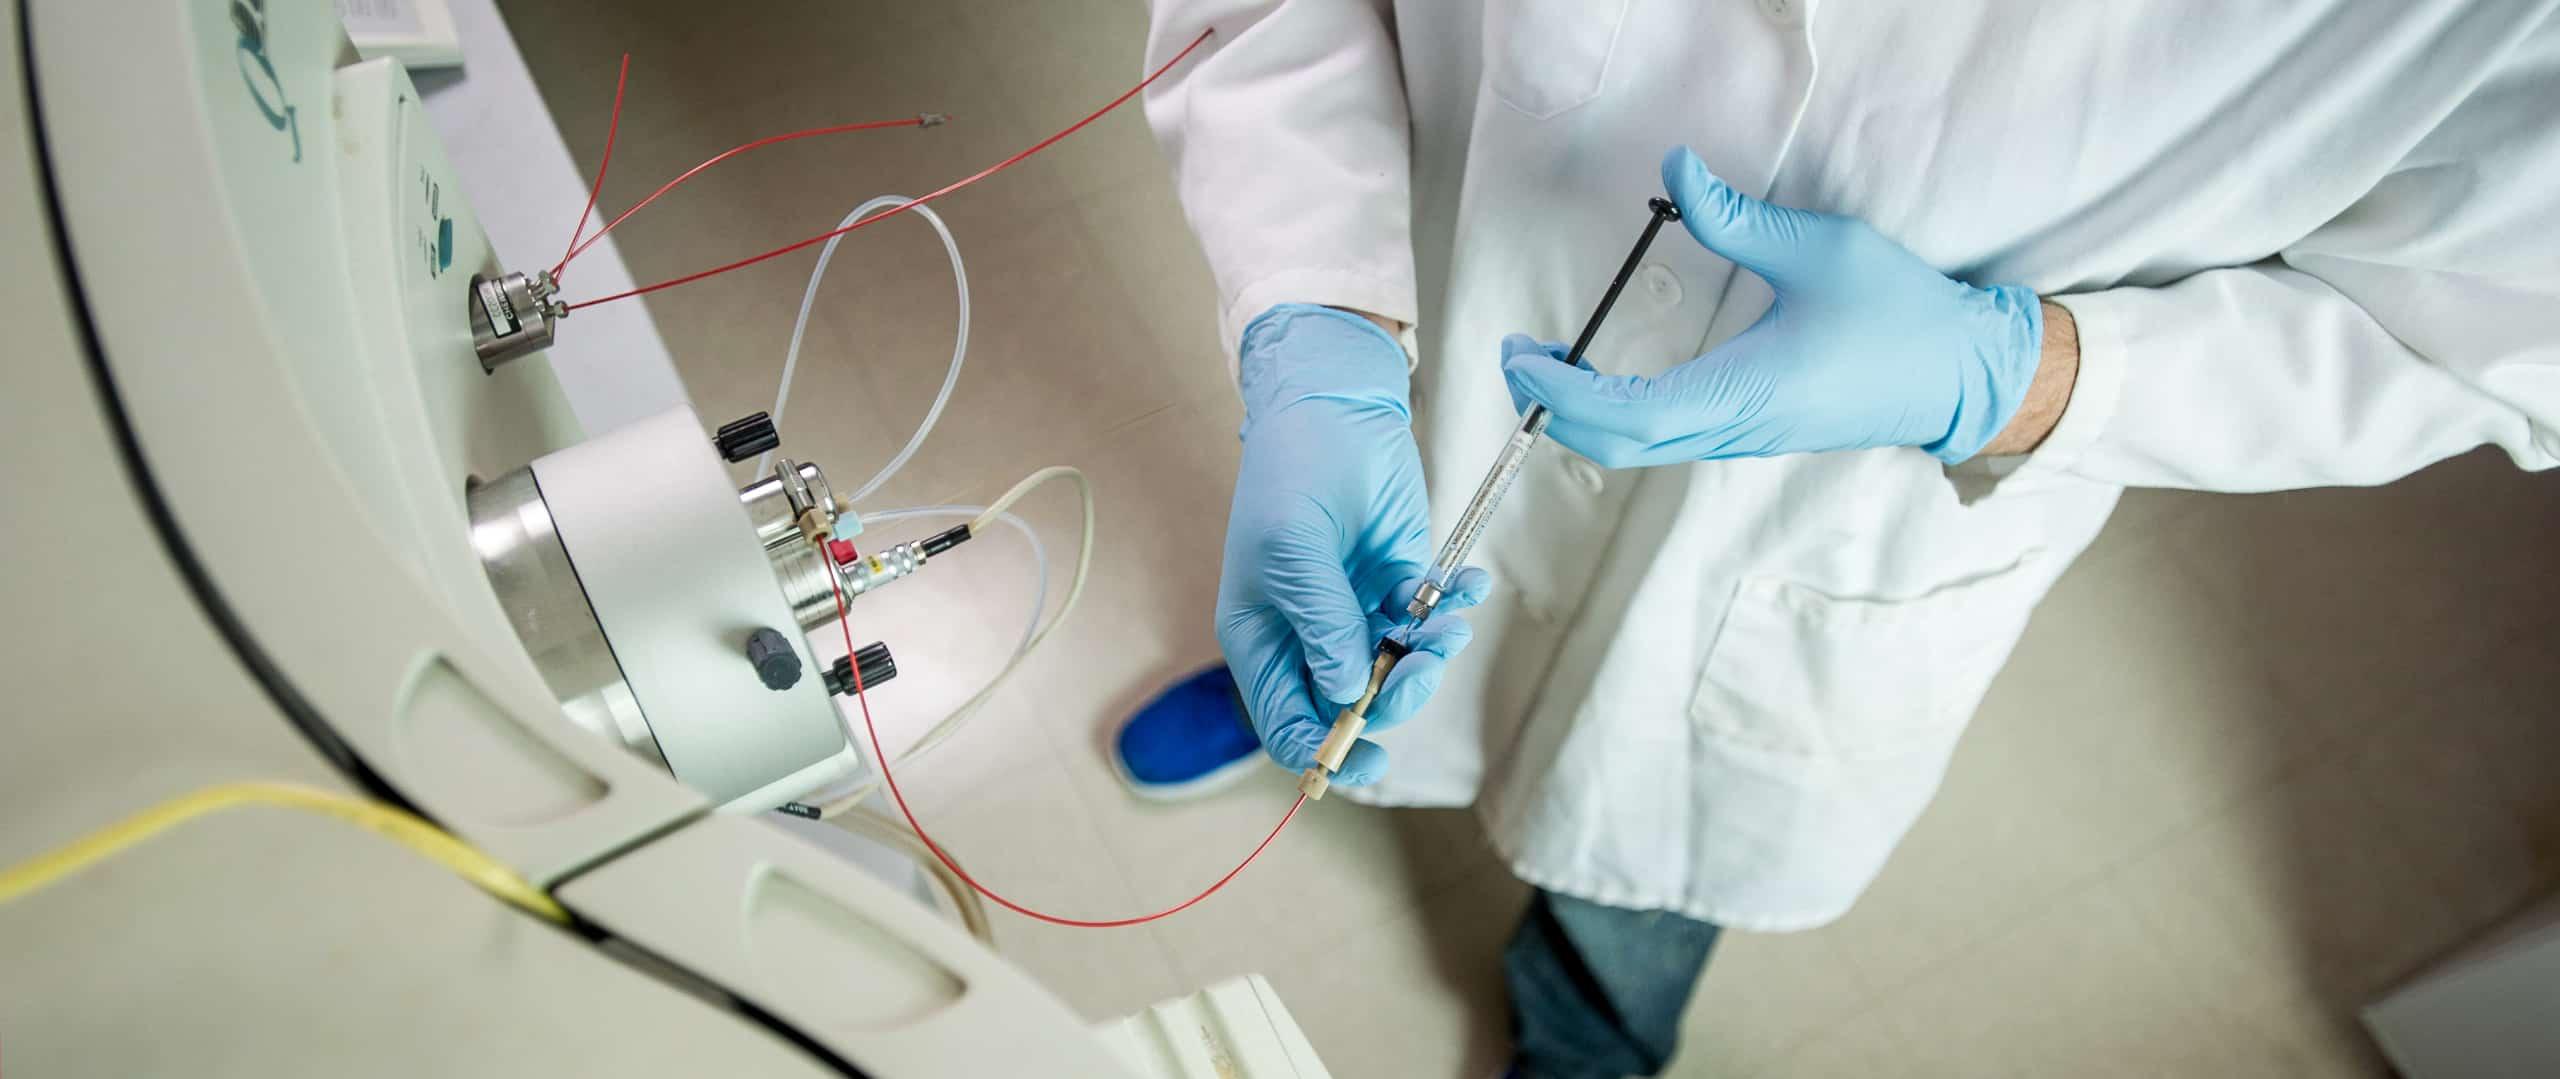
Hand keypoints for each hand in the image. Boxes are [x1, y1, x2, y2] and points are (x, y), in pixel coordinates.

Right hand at [1219, 304, 1490, 786]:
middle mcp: (1307, 635)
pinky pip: (1428, 621)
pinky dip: (1453, 611)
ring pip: (1398, 669)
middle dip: (1393, 696)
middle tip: (1421, 662)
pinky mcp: (1397, 581)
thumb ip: (1322, 625)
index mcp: (1262, 639)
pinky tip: (1467, 585)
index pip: (1287, 724)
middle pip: (1353, 705)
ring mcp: (1355, 611)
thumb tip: (1349, 694)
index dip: (1325, 750)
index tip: (1370, 756)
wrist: (1335, 403)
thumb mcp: (1294, 551)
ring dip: (1430, 654)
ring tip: (1449, 620)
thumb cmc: (1293, 472)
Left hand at [1501, 146, 2045, 465]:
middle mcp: (1734, 429)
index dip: (1560, 392)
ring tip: (1542, 363)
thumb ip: (1737, 218)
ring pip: (1636, 449)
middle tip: (1513, 356)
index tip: (1521, 354)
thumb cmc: (1898, 313)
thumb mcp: (1819, 249)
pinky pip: (1662, 440)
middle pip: (1615, 445)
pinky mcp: (1748, 433)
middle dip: (1551, 407)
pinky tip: (1596, 380)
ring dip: (1579, 414)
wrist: (1958, 373)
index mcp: (1743, 393)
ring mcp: (1740, 438)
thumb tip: (1678, 170)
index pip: (1624, 415)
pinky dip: (1613, 417)